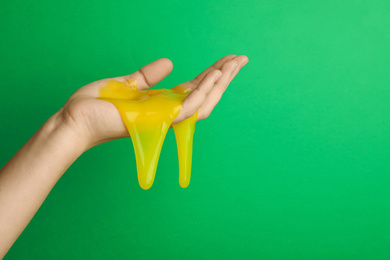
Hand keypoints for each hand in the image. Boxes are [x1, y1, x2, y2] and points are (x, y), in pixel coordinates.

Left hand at [60, 55, 248, 147]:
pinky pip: (188, 107)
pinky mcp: (158, 120)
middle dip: (224, 78)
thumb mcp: (127, 84)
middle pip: (205, 95)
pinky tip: (215, 75)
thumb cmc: (98, 106)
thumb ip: (148, 76)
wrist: (77, 119)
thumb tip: (169, 63)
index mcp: (163, 103)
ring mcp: (165, 117)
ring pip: (203, 102)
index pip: (195, 88)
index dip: (212, 74)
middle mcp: (168, 111)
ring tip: (234, 64)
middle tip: (241, 59)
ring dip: (220, 83)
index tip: (226, 60)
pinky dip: (203, 92)